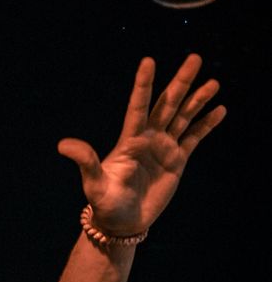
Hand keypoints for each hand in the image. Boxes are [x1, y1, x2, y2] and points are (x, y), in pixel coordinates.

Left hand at [58, 55, 225, 235]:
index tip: (148, 61)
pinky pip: (194, 138)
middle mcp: (148, 137)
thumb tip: (63, 145)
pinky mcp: (177, 160)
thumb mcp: (94, 184)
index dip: (143, 85)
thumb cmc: (105, 204)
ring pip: (184, 117)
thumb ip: (85, 161)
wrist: (123, 223)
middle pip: (167, 104)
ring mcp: (164, 147)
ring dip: (198, 100)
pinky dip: (206, 125)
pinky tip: (220, 110)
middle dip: (181, 82)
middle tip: (194, 58)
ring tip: (214, 83)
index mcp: (129, 139)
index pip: (138, 106)